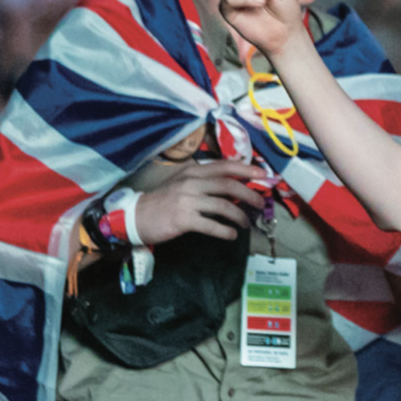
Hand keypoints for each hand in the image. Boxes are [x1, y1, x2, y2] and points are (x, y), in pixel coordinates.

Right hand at [133, 159, 266, 243]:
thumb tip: (234, 187)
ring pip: (223, 205)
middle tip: (260, 203)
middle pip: (228, 184)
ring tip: (246, 223)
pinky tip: (231, 235)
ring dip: (239, 216)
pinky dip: (225, 231)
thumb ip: (205, 182)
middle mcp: (191, 182)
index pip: (224, 166)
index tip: (263, 174)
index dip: (246, 170)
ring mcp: (187, 200)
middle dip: (249, 193)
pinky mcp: (183, 219)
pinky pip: (211, 225)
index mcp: (192, 171)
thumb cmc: (163, 201)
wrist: (136, 216)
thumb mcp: (183, 184)